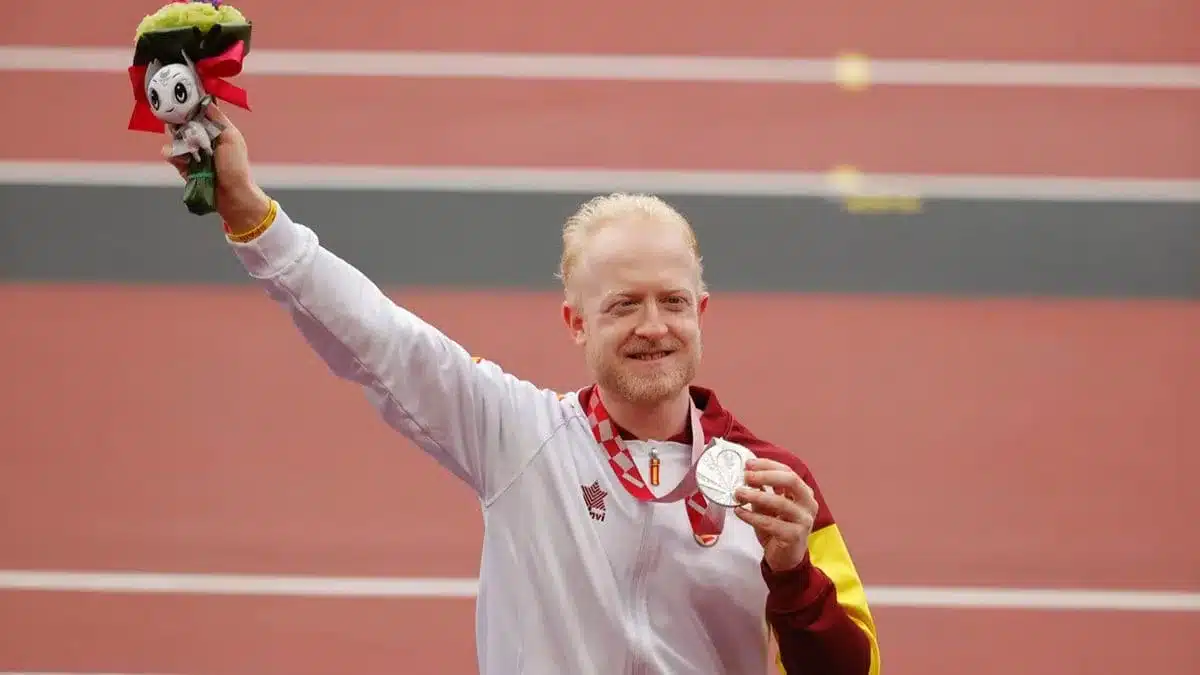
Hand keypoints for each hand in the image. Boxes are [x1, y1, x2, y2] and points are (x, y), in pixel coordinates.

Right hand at [163, 103, 270, 233]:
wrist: (231, 194)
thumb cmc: (235, 165)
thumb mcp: (231, 137)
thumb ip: (217, 119)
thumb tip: (205, 100)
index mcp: (215, 129)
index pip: (197, 111)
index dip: (189, 105)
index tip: (181, 98)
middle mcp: (201, 138)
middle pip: (182, 121)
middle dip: (180, 122)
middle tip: (182, 125)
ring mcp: (190, 151)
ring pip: (173, 137)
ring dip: (177, 140)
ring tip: (187, 147)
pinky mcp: (182, 164)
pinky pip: (170, 153)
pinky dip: (172, 154)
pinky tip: (181, 158)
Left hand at [733, 458, 818, 572]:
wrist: (785, 559)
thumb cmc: (777, 529)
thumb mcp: (768, 507)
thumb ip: (761, 492)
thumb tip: (746, 477)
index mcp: (803, 493)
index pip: (787, 471)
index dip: (767, 465)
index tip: (748, 464)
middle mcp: (808, 504)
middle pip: (790, 481)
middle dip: (766, 476)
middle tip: (745, 476)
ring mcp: (804, 520)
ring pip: (781, 502)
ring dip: (756, 496)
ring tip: (738, 493)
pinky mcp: (795, 536)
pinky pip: (771, 523)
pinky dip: (752, 516)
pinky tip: (739, 512)